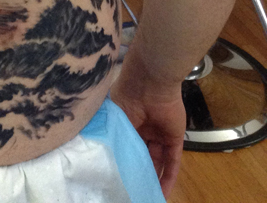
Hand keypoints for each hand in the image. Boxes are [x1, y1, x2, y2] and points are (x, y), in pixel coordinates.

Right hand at [110, 73, 185, 198]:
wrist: (148, 82)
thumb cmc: (125, 96)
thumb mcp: (113, 118)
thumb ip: (110, 134)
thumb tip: (100, 154)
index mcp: (127, 121)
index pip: (126, 145)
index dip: (123, 160)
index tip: (117, 176)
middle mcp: (143, 128)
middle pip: (142, 155)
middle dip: (138, 171)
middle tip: (133, 189)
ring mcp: (160, 133)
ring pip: (158, 161)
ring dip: (154, 178)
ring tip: (147, 194)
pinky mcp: (174, 138)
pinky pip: (173, 161)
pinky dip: (169, 177)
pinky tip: (163, 193)